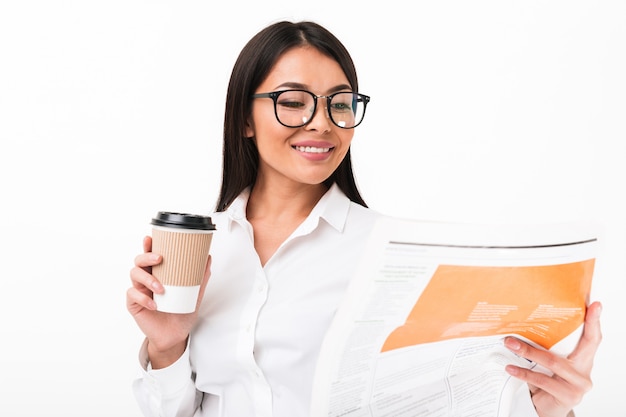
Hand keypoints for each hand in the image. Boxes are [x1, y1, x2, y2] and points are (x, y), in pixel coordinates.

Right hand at [127, 236, 211, 367]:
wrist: (175, 334)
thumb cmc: (182, 312)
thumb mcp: (195, 293)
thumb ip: (201, 276)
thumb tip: (208, 257)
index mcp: (159, 273)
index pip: (151, 255)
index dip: (148, 245)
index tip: (150, 238)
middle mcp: (147, 279)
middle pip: (139, 261)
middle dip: (146, 257)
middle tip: (159, 259)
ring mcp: (139, 290)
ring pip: (134, 274)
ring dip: (147, 279)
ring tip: (161, 288)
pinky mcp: (134, 304)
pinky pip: (133, 295)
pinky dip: (143, 298)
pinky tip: (154, 304)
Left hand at [504, 301, 601, 416]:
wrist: (545, 408)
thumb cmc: (546, 381)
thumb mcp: (548, 363)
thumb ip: (546, 348)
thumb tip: (520, 324)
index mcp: (583, 359)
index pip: (593, 338)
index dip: (595, 321)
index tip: (596, 304)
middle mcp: (585, 371)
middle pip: (577, 346)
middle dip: (559, 330)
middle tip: (541, 315)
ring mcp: (579, 385)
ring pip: (554, 362)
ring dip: (528, 351)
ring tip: (510, 343)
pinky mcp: (568, 397)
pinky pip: (542, 380)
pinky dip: (523, 372)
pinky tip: (510, 367)